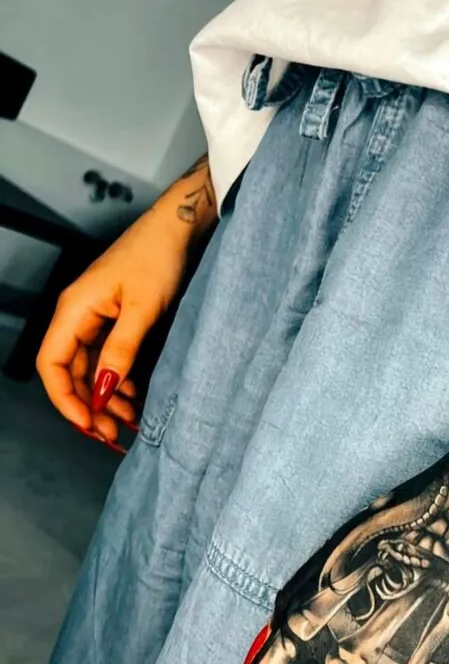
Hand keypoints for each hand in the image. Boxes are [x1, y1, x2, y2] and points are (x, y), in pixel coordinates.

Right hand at [36, 208, 191, 443]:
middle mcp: (80, 315)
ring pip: (93, 368)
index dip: (66, 399)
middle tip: (112, 435)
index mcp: (75, 310)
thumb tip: (104, 390)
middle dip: (90, 406)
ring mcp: (99, 317)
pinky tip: (136, 399)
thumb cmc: (158, 257)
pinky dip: (121, 380)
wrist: (180, 228)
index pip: (54, 365)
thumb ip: (121, 351)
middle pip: (73, 372)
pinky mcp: (119, 319)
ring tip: (129, 423)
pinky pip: (111, 357)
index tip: (89, 424)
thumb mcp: (144, 309)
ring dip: (107, 397)